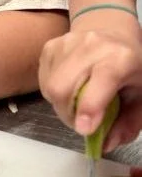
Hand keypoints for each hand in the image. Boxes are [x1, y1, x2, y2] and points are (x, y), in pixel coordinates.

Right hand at [39, 28, 141, 147]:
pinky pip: (43, 80)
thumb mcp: (141, 97)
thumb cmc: (130, 68)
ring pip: (50, 86)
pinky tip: (68, 88)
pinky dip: (52, 93)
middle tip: (80, 123)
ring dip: (60, 106)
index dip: (89, 107)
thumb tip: (105, 144)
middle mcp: (91, 45)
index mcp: (120, 58)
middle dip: (68, 114)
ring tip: (76, 104)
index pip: (101, 80)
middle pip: (63, 87)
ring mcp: (66, 43)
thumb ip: (127, 124)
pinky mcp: (50, 45)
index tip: (84, 129)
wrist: (112, 32)